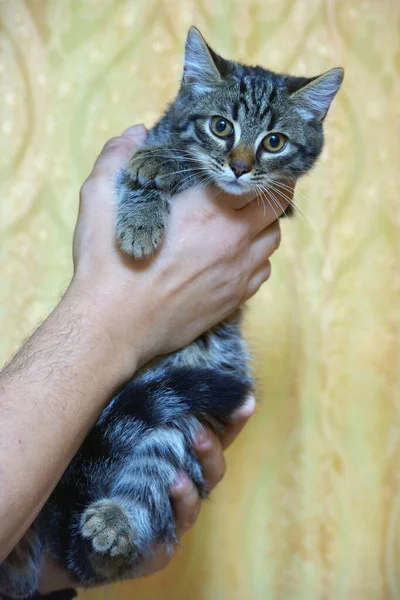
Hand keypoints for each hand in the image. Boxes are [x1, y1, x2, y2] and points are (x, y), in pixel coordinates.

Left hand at [37, 396, 254, 591]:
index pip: (217, 437)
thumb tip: (154, 362)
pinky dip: (160, 531)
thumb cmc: (104, 461)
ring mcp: (169, 519)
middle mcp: (183, 486)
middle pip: (212, 472)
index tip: (245, 400)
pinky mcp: (150, 550)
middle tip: (199, 433)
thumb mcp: (124, 426)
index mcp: (183, 456)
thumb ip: (145, 403)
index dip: (233, 420)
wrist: (71, 517)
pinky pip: (162, 546)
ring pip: (191, 507)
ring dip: (187, 492)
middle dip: (210, 452)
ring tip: (175, 478)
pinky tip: (153, 517)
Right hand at [70, 125, 293, 380]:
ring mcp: (237, 272)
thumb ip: (118, 158)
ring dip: (263, 225)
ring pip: (273, 239)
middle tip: (254, 185)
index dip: (260, 166)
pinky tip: (235, 256)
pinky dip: (256, 258)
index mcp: (204, 208)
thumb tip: (136, 134)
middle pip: (277, 206)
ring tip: (243, 220)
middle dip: (272, 190)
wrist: (114, 327)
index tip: (251, 161)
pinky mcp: (234, 299)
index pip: (257, 178)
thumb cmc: (106, 265)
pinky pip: (263, 271)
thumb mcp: (99, 200)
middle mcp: (231, 238)